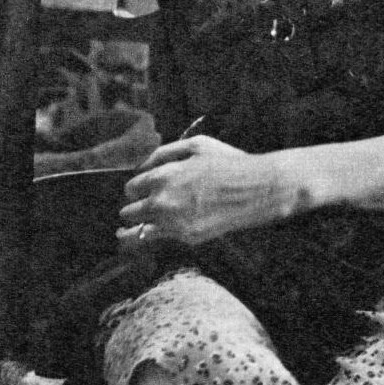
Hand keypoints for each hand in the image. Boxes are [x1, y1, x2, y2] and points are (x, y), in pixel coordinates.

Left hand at [117, 134, 288, 250]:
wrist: (257, 189)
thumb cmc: (229, 162)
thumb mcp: (197, 145)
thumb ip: (164, 152)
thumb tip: (141, 164)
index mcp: (163, 176)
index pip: (131, 187)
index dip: (135, 188)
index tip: (141, 190)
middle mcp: (162, 202)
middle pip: (129, 211)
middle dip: (133, 208)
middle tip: (141, 208)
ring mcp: (173, 223)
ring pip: (137, 232)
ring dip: (133, 228)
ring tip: (126, 232)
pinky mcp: (186, 237)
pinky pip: (158, 240)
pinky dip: (153, 237)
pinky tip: (152, 234)